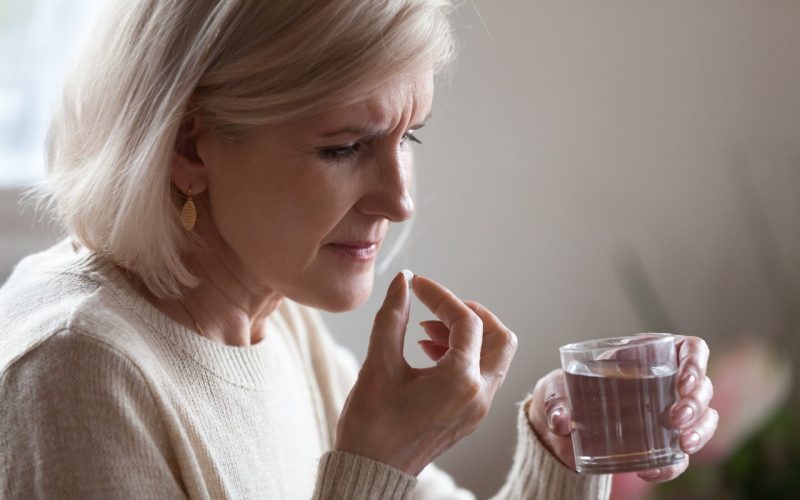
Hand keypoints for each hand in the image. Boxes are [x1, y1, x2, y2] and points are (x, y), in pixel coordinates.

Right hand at [335, 272, 517, 475]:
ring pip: (493, 356)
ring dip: (467, 334)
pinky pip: (481, 375)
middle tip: (437, 306)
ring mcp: (478, 408)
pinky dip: (463, 355)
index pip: (466, 321)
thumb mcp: (379, 364)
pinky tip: (428, 350)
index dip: (440, 295)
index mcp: (461, 381)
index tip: (416, 285)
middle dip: (471, 313)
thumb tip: (402, 281)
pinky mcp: (469, 416)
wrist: (371, 471)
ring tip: (425, 330)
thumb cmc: (372, 424)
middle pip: (499, 337)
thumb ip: (393, 316)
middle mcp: (479, 395)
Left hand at [527, 335, 718, 481]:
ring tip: (682, 444)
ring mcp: (667, 414)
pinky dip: (673, 464)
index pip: (689, 349)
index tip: (683, 381)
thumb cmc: (562, 394)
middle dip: (697, 403)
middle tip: (676, 418)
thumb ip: (555, 401)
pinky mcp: (660, 444)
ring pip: (704, 418)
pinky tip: (652, 470)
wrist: (557, 429)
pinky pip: (679, 455)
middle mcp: (664, 382)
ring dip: (700, 431)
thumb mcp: (554, 390)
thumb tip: (562, 421)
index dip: (695, 361)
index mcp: (645, 355)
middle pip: (702, 386)